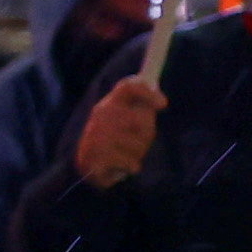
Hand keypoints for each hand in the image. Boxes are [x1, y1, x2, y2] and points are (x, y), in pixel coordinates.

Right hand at [69, 71, 162, 188]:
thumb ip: (142, 104)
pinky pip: (130, 162)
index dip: (148, 93)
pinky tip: (125, 165)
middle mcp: (101, 116)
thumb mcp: (126, 118)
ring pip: (137, 144)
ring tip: (129, 153)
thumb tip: (156, 85)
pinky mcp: (96, 158)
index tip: (164, 104)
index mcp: (110, 103)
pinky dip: (133, 166)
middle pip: (140, 119)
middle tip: (140, 140)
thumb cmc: (115, 139)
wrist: (87, 165)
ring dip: (139, 152)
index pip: (128, 88)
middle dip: (147, 133)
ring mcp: (97, 137)